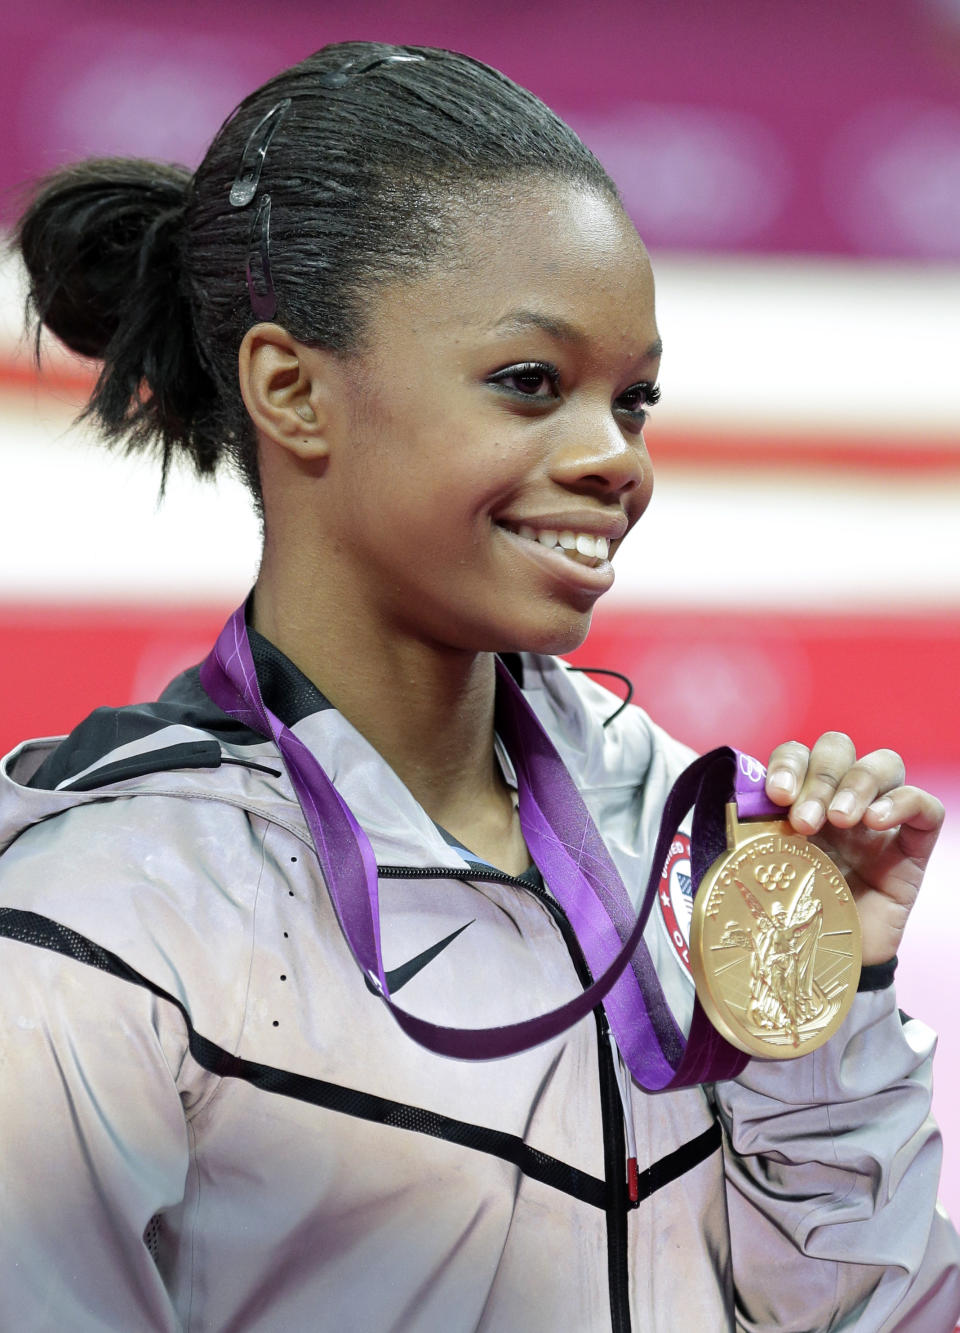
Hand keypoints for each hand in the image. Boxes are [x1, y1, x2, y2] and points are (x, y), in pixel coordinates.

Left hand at [762, 733, 943, 966]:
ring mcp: (880, 820)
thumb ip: (751, 833)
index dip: (788, 763)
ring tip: (840, 820)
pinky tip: (877, 821)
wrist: (821, 962)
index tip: (776, 795)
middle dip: (819, 776)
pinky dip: (902, 802)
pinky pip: (925, 806)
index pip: (798, 754)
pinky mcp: (913, 847)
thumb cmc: (789, 911)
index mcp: (800, 797)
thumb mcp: (763, 867)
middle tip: (806, 820)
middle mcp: (840, 799)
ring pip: (883, 764)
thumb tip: (732, 803)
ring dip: (857, 783)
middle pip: (839, 748)